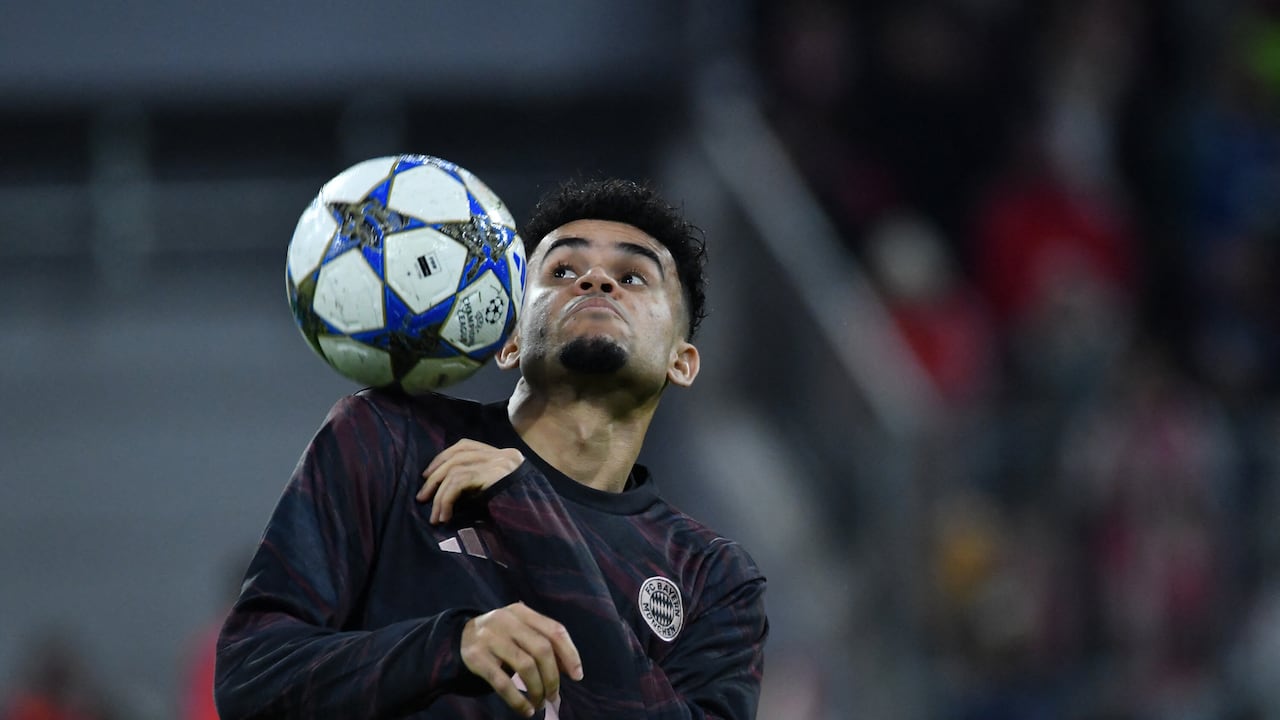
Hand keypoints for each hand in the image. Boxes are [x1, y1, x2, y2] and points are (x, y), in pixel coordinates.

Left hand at [417, 439, 523, 523]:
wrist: (540, 524)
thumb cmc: (519, 514)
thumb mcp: (497, 494)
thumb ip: (480, 484)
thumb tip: (446, 488)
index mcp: (504, 456)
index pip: (466, 446)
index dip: (443, 457)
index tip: (428, 475)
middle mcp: (503, 455)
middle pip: (458, 455)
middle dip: (435, 477)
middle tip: (422, 497)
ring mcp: (500, 463)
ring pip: (456, 470)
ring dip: (439, 495)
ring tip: (434, 516)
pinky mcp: (495, 475)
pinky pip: (459, 482)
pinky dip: (446, 499)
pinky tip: (444, 516)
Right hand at [461, 602, 583, 716]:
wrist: (458, 637)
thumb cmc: (500, 636)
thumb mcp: (519, 629)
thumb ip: (542, 641)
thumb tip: (571, 669)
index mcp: (521, 612)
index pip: (555, 630)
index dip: (570, 654)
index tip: (577, 675)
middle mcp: (506, 620)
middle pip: (542, 650)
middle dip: (553, 677)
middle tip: (554, 696)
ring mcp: (490, 638)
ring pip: (525, 666)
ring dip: (537, 690)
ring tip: (539, 703)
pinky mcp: (476, 658)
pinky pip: (503, 683)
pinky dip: (517, 700)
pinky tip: (525, 710)